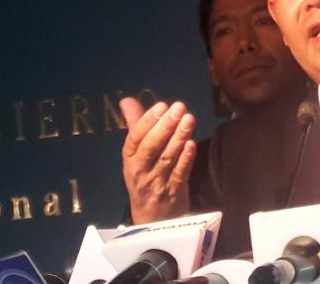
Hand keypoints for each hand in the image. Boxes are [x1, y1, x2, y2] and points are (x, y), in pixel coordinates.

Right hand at [120, 97, 196, 223]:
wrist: (152, 219)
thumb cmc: (145, 177)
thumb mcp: (136, 154)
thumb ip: (136, 125)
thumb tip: (127, 100)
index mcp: (130, 159)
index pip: (135, 138)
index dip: (148, 121)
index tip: (161, 106)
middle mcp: (140, 171)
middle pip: (151, 147)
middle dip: (165, 126)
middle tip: (179, 108)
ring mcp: (157, 183)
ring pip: (167, 159)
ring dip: (178, 137)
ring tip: (189, 119)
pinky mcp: (173, 192)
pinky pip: (179, 174)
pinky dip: (186, 159)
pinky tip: (192, 144)